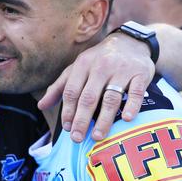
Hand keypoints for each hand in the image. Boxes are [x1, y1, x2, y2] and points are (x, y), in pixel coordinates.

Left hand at [38, 32, 153, 142]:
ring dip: (104, 119)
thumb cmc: (99, 60)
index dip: (68, 110)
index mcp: (83, 64)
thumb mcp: (77, 68)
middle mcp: (101, 66)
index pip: (72, 91)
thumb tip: (41, 106)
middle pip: (89, 97)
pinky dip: (132, 105)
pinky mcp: (140, 74)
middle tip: (77, 138)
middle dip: (82, 119)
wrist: (131, 41)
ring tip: (97, 136)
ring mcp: (122, 70)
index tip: (66, 128)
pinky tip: (127, 119)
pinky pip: (136, 91)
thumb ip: (59, 87)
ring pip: (111, 97)